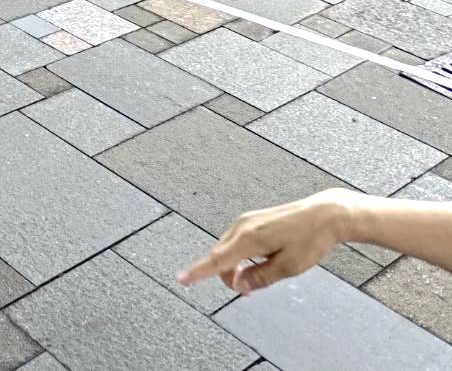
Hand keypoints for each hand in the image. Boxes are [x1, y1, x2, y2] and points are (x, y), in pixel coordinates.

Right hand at [178, 188, 355, 294]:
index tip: (182, 278)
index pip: (217, 260)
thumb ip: (260, 277)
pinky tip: (259, 261)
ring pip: (228, 249)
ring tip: (257, 277)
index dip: (198, 271)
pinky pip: (236, 241)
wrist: (325, 214)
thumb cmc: (310, 239)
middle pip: (221, 256)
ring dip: (235, 266)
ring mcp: (246, 221)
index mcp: (249, 238)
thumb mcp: (288, 267)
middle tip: (248, 291)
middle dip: (228, 276)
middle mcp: (242, 226)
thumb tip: (240, 285)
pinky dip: (240, 255)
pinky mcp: (252, 219)